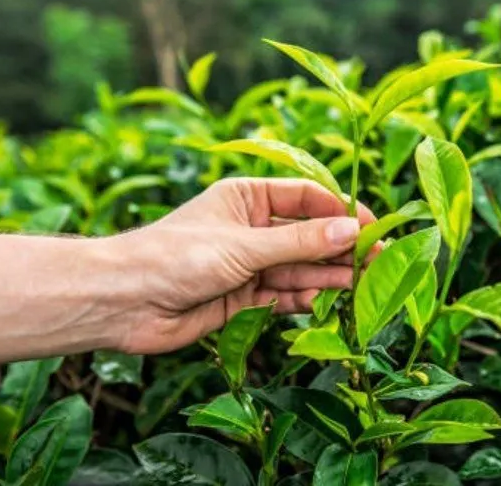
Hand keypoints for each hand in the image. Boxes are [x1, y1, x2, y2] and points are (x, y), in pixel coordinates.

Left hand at [107, 178, 375, 354]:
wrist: (123, 302)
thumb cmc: (176, 256)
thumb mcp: (244, 245)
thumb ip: (299, 243)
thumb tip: (352, 231)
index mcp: (247, 198)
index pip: (305, 198)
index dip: (339, 211)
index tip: (371, 226)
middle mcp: (250, 229)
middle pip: (307, 236)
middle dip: (339, 248)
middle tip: (378, 260)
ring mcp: (248, 265)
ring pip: (299, 268)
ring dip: (328, 275)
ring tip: (363, 283)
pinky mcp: (243, 299)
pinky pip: (283, 296)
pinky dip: (305, 298)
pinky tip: (329, 300)